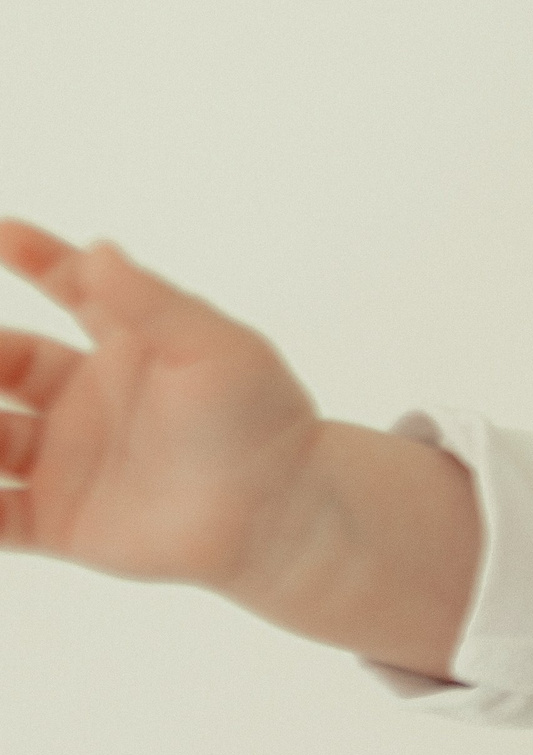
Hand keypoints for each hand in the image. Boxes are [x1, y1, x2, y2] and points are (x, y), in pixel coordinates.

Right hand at [0, 220, 323, 590]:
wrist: (283, 512)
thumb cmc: (261, 420)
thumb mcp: (211, 347)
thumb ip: (151, 302)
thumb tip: (98, 250)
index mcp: (128, 349)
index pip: (71, 288)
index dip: (37, 258)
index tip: (3, 233)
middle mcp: (89, 401)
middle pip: (6, 363)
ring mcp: (69, 461)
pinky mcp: (60, 522)